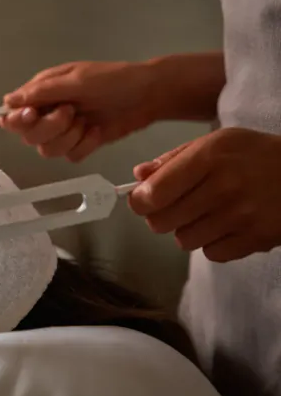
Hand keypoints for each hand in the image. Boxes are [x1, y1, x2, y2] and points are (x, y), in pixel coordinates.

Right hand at [0, 61, 156, 161]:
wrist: (148, 95)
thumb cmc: (113, 79)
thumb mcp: (77, 79)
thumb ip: (42, 91)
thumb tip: (8, 100)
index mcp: (42, 93)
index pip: (13, 114)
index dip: (18, 120)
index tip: (33, 115)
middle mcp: (48, 113)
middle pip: (29, 136)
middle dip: (51, 128)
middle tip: (72, 112)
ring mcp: (63, 131)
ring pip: (48, 150)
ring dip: (69, 138)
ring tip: (86, 122)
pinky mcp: (80, 144)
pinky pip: (70, 157)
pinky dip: (84, 146)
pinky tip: (96, 132)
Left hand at [129, 128, 280, 261]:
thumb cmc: (255, 155)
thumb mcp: (216, 142)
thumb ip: (173, 159)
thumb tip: (139, 175)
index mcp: (209, 157)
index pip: (154, 193)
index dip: (139, 201)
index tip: (142, 200)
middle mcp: (224, 187)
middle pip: (161, 222)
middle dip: (160, 216)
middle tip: (173, 207)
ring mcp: (241, 216)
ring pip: (184, 240)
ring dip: (188, 230)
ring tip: (206, 213)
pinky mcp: (256, 238)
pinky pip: (211, 253)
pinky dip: (213, 243)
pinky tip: (226, 226)